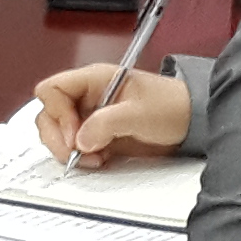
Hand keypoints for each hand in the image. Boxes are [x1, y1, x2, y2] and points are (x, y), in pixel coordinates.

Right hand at [29, 62, 191, 168]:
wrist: (192, 122)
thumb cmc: (171, 106)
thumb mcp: (139, 113)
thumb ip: (107, 124)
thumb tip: (80, 140)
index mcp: (94, 80)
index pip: (53, 90)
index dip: (57, 113)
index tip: (75, 134)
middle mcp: (87, 97)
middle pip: (48, 114)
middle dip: (58, 137)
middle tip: (76, 152)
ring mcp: (90, 117)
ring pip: (57, 133)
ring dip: (67, 150)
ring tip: (92, 158)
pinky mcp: (97, 135)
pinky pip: (75, 147)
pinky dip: (80, 158)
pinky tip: (99, 160)